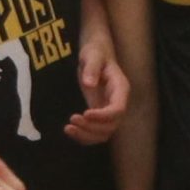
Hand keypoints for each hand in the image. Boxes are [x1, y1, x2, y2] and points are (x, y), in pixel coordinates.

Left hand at [65, 27, 127, 144]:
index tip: (85, 113)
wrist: (95, 56)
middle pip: (112, 125)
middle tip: (72, 119)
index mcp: (120, 89)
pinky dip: (83, 136)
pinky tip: (69, 130)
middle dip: (92, 127)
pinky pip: (95, 132)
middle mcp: (118, 103)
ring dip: (87, 135)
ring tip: (68, 128)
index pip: (118, 109)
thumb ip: (92, 67)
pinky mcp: (99, 116)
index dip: (103, 116)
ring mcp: (109, 111)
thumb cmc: (95, 52)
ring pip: (104, 133)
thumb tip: (89, 83)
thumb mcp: (92, 55)